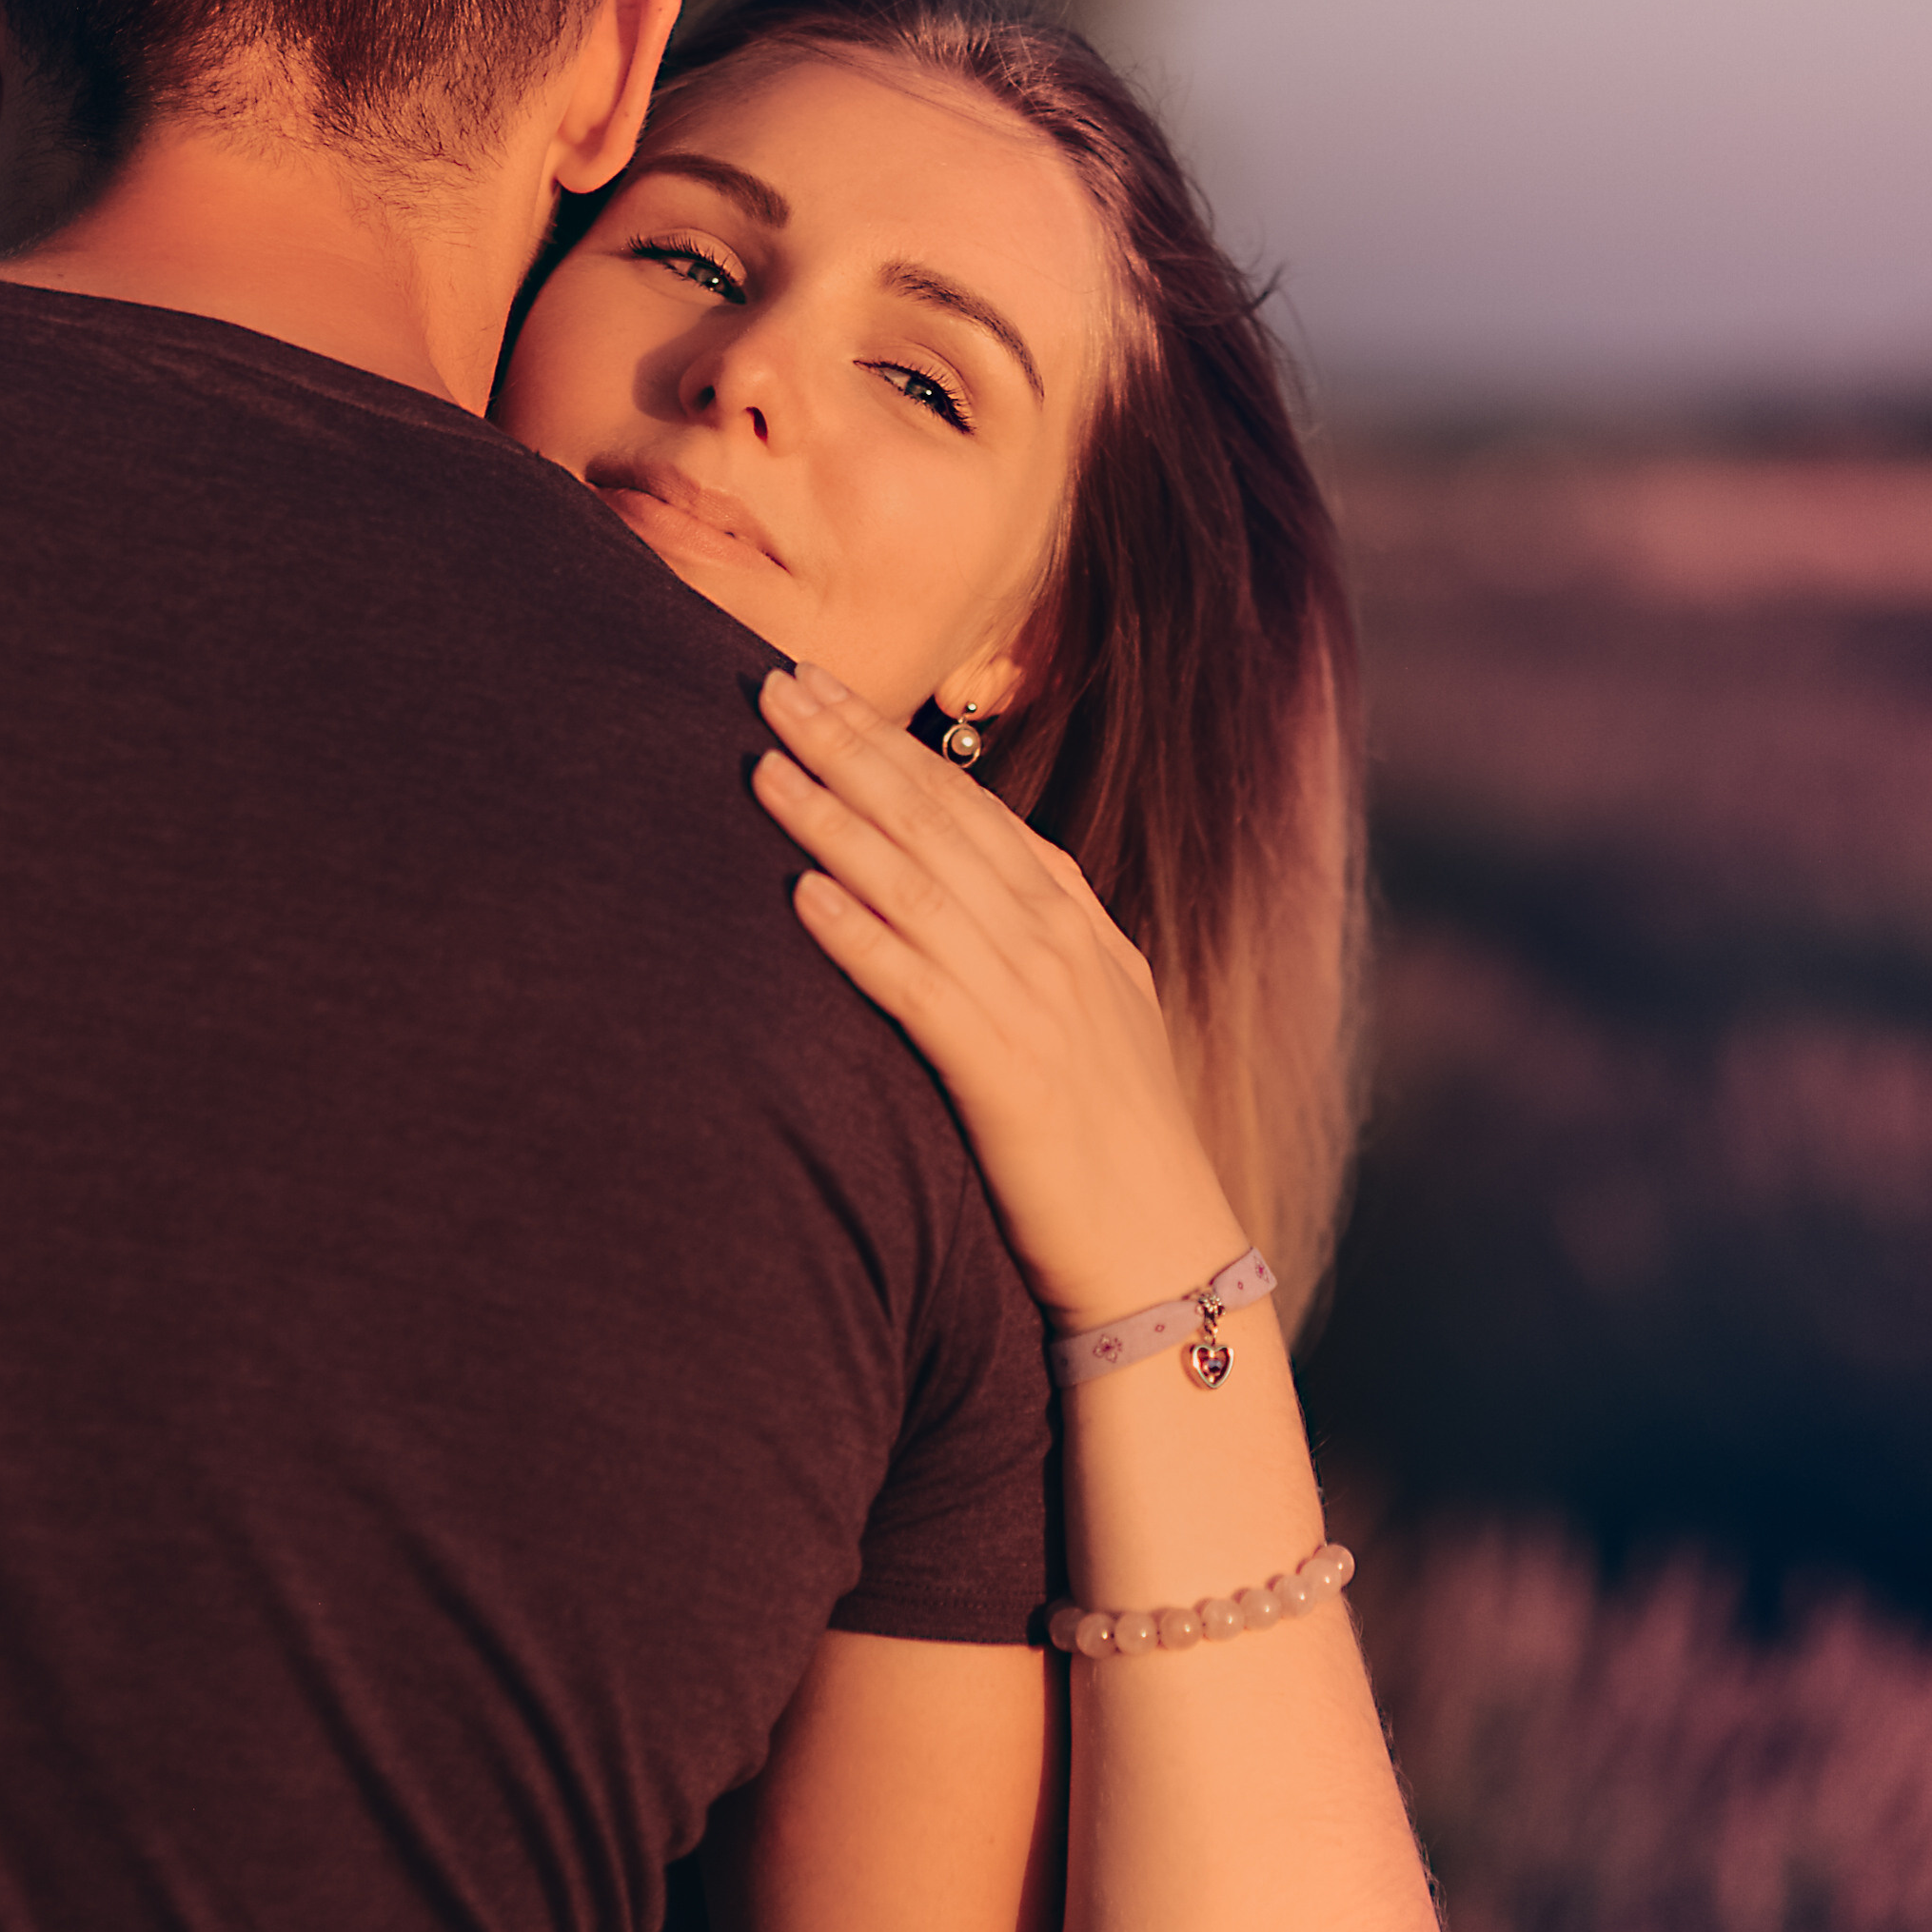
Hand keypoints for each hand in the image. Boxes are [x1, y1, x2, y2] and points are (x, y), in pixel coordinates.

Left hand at [752, 663, 1248, 1331]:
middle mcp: (1058, 945)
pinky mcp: (1006, 1075)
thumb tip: (967, 890)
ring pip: (917, 886)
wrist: (1167, 1250)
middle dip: (853, 746)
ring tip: (764, 765)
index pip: (970, 809)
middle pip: (937, 822)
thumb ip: (1034, 945)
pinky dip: (858, 935)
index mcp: (1075, 923)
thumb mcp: (1092, 1014)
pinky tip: (801, 893)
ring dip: (835, 820)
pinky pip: (918, 988)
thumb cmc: (1112, 1143)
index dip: (892, 744)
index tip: (825, 690)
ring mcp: (1036, 1004)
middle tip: (777, 681)